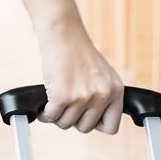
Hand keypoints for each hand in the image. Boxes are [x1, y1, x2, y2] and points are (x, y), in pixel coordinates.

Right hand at [35, 18, 123, 133]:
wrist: (62, 31)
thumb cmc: (77, 52)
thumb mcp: (101, 75)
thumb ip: (103, 98)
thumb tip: (94, 124)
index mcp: (115, 90)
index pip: (111, 127)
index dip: (95, 124)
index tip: (85, 115)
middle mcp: (102, 94)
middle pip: (85, 128)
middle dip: (73, 119)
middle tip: (67, 104)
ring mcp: (82, 96)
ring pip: (66, 124)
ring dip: (57, 115)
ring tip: (56, 99)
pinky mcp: (62, 96)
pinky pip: (51, 118)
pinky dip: (45, 113)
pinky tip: (45, 104)